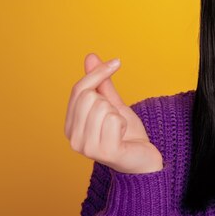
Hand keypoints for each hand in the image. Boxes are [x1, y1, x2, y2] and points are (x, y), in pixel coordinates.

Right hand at [64, 53, 162, 173]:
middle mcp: (73, 138)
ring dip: (118, 115)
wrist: (144, 159)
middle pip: (89, 96)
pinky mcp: (103, 152)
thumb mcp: (113, 104)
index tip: (117, 62)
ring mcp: (86, 147)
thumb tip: (91, 56)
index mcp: (70, 125)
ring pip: (103, 107)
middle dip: (109, 102)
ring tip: (119, 129)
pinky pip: (114, 120)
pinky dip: (124, 123)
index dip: (98, 73)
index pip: (79, 89)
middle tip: (116, 118)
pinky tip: (123, 136)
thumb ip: (101, 83)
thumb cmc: (127, 133)